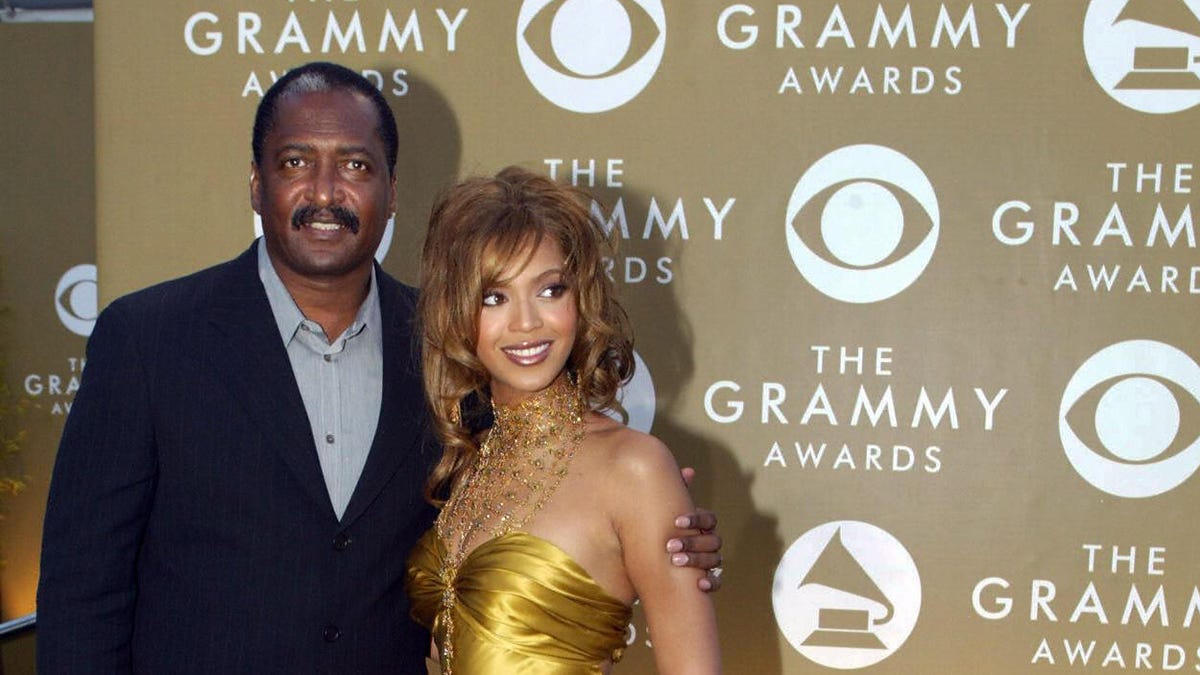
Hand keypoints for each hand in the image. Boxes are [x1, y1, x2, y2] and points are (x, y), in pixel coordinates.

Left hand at [671, 466, 722, 591]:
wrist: (655, 563)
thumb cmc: (664, 533)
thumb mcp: (667, 514)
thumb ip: (677, 493)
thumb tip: (688, 471)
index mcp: (703, 526)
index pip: (709, 519)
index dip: (695, 519)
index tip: (676, 522)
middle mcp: (710, 543)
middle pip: (711, 540)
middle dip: (691, 542)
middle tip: (669, 546)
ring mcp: (710, 561)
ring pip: (714, 560)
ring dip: (696, 560)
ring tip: (675, 561)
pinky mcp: (708, 580)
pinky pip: (717, 582)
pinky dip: (712, 583)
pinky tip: (700, 584)